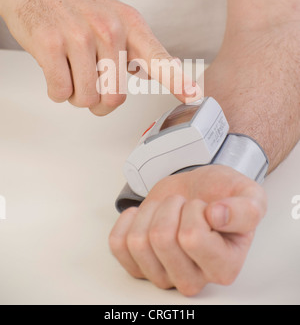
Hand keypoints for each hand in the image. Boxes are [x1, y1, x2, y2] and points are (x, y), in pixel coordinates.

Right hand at [0, 0, 200, 114]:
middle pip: (116, 95)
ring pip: (86, 98)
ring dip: (76, 95)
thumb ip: (135, 48)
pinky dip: (57, 91)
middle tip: (90, 85)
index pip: (158, 57)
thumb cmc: (74, 3)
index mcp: (129, 24)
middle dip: (100, 101)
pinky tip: (55, 71)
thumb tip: (158, 73)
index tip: (194, 96)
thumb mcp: (113, 16)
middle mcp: (109, 29)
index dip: (177, 80)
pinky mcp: (50, 44)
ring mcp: (79, 36)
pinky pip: (60, 92)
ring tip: (70, 71)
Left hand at [109, 165, 266, 295]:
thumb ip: (247, 209)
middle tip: (185, 205)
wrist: (200, 191)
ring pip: (137, 241)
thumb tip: (219, 216)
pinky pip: (117, 244)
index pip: (191, 238)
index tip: (206, 207)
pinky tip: (148, 216)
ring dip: (152, 211)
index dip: (194, 210)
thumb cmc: (222, 196)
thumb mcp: (249, 195)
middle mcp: (193, 279)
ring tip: (169, 209)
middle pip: (161, 239)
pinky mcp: (139, 266)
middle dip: (171, 207)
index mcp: (224, 267)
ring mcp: (162, 276)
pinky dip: (130, 219)